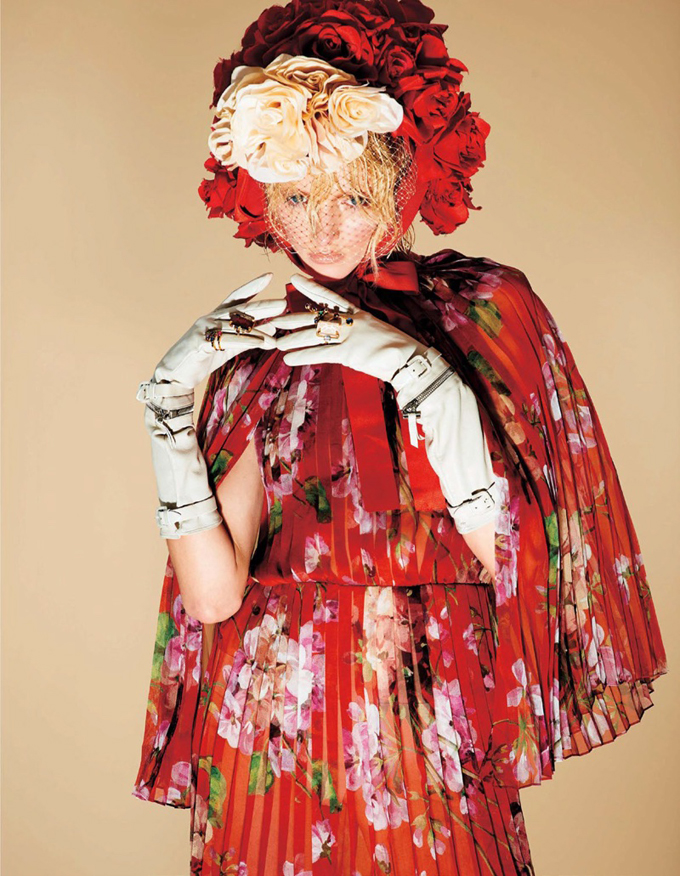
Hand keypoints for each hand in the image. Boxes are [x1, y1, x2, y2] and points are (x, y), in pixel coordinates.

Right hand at [151, 274, 285, 391]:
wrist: (175, 375)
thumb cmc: (202, 359)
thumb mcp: (230, 347)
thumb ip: (248, 337)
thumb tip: (272, 329)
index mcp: (217, 316)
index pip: (237, 296)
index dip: (253, 286)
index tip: (269, 276)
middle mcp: (211, 317)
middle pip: (240, 308)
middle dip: (262, 305)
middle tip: (283, 303)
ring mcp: (204, 328)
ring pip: (235, 324)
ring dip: (259, 327)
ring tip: (278, 327)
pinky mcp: (200, 342)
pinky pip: (228, 340)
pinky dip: (246, 341)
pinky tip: (262, 343)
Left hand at [269, 273, 425, 382]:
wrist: (409, 358)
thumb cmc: (396, 349)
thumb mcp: (375, 333)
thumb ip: (357, 332)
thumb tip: (343, 338)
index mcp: (358, 313)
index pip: (330, 297)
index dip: (311, 288)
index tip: (294, 279)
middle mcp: (350, 321)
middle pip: (316, 317)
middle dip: (293, 318)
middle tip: (275, 318)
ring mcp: (349, 336)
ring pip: (313, 335)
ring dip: (293, 339)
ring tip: (277, 342)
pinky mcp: (348, 352)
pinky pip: (319, 353)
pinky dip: (302, 356)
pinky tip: (289, 359)